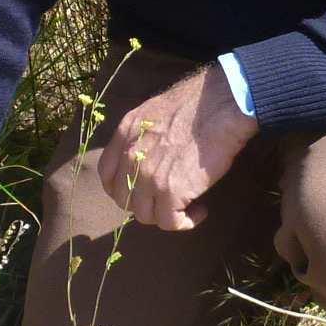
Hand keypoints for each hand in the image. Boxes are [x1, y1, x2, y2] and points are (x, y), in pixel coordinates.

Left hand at [94, 63, 260, 231]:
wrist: (218, 105)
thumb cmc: (198, 103)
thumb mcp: (155, 111)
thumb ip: (145, 134)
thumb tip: (152, 150)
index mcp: (126, 133)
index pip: (107, 173)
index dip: (121, 188)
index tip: (138, 191)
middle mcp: (131, 157)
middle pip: (124, 199)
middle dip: (144, 204)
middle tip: (166, 200)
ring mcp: (148, 177)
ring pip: (145, 215)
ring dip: (165, 215)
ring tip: (186, 207)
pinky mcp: (170, 192)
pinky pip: (169, 222)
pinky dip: (185, 222)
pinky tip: (199, 211)